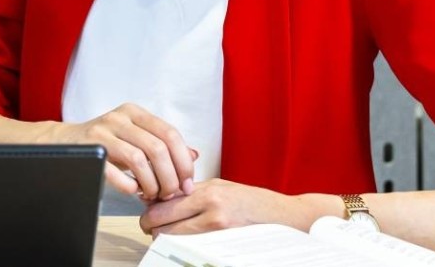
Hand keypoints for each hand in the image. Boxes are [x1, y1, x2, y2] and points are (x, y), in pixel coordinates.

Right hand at [41, 103, 195, 200]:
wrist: (64, 142)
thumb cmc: (105, 143)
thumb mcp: (135, 138)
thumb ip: (162, 145)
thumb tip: (193, 156)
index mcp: (135, 113)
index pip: (170, 134)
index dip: (183, 162)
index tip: (187, 183)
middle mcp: (120, 118)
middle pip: (158, 148)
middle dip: (169, 177)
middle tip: (170, 194)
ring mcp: (102, 132)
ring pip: (139, 160)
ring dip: (151, 184)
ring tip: (151, 195)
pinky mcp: (89, 149)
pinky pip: (115, 172)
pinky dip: (129, 186)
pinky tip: (132, 191)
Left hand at [138, 179, 337, 235]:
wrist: (285, 217)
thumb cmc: (255, 202)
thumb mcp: (222, 187)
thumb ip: (193, 192)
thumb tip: (163, 198)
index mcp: (208, 190)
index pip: (162, 202)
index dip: (150, 211)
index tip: (149, 214)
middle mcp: (210, 207)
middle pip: (160, 222)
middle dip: (152, 227)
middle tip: (153, 228)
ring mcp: (217, 228)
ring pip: (171, 238)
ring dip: (166, 237)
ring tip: (170, 235)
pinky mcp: (223, 244)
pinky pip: (189, 248)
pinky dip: (182, 246)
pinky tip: (187, 243)